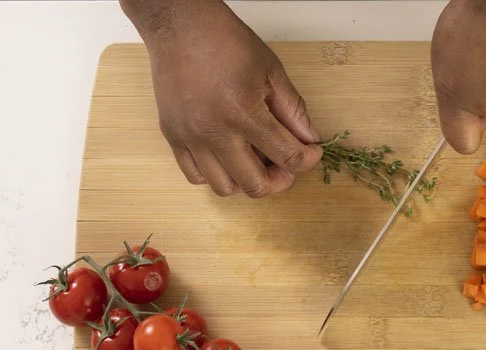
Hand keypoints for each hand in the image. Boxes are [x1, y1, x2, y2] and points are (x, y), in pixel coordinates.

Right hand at [121, 0, 322, 196]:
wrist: (178, 24)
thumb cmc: (225, 41)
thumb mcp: (271, 71)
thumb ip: (293, 110)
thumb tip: (309, 140)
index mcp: (243, 113)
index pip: (287, 157)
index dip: (308, 161)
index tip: (311, 153)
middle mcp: (214, 132)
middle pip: (256, 186)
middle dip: (280, 180)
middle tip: (285, 165)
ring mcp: (190, 137)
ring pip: (224, 188)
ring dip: (246, 181)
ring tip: (255, 160)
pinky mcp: (172, 136)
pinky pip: (196, 176)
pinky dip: (216, 175)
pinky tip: (228, 157)